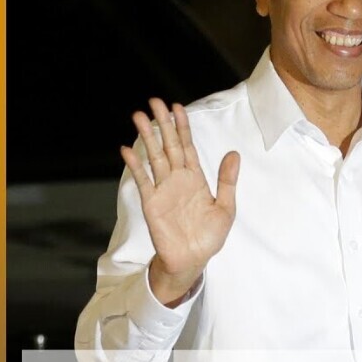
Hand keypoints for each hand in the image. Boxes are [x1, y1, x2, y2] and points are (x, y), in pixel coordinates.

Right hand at [120, 98, 239, 305]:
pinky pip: (143, 180)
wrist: (193, 260)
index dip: (183, 127)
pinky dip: (136, 165)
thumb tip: (233, 154)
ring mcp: (163, 190)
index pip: (187, 146)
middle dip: (163, 124)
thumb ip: (227, 181)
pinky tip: (128, 149)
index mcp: (196, 179)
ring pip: (154, 157)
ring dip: (147, 137)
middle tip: (154, 101)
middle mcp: (177, 180)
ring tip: (138, 116)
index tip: (178, 107)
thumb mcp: (226, 207)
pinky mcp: (151, 203)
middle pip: (169, 145)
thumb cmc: (209, 236)